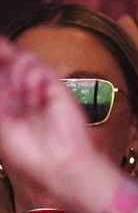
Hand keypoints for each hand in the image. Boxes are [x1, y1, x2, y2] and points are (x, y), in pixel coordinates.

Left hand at [0, 38, 120, 212]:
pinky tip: (33, 90)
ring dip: (19, 70)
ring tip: (21, 87)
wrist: (56, 164)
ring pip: (27, 62)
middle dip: (5, 55)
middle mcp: (25, 96)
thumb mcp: (2, 123)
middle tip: (1, 48)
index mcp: (8, 105)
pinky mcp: (57, 89)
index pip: (1, 76)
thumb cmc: (30, 154)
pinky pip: (43, 71)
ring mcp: (41, 91)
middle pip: (13, 64)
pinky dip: (34, 76)